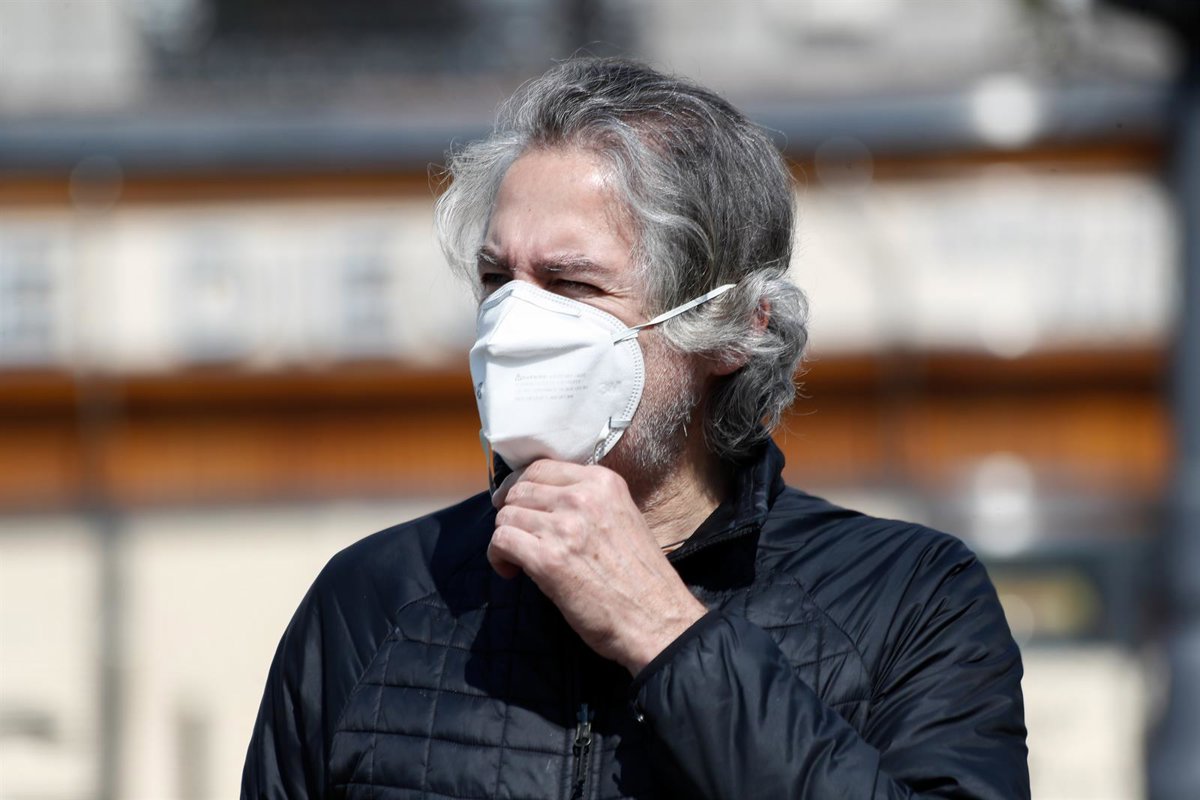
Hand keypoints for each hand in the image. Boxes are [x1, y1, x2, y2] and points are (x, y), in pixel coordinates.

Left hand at [489, 459, 706, 674]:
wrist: (656, 619)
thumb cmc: (642, 578)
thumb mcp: (624, 518)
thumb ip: (589, 503)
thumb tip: (547, 502)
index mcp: (603, 483)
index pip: (541, 467)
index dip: (522, 486)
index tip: (518, 503)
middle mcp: (582, 498)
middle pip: (520, 490)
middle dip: (511, 512)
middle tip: (515, 534)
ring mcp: (564, 526)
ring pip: (506, 516)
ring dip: (506, 537)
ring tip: (517, 558)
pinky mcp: (548, 559)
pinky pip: (502, 541)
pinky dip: (498, 556)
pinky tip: (511, 571)